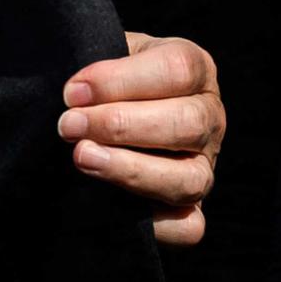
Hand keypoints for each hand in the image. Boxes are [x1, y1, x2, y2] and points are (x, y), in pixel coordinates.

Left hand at [59, 32, 223, 244]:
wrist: (116, 117)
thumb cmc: (113, 82)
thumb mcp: (113, 54)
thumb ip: (99, 60)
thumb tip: (76, 93)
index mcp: (197, 70)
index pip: (176, 69)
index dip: (121, 81)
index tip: (73, 92)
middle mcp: (210, 118)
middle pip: (186, 123)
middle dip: (120, 125)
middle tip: (69, 125)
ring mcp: (206, 166)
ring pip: (189, 179)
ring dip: (131, 170)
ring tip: (83, 157)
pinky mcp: (192, 209)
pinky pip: (187, 227)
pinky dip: (156, 225)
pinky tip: (113, 205)